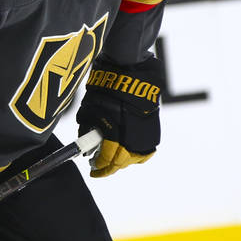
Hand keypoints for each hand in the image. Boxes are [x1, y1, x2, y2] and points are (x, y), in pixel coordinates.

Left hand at [76, 56, 162, 177]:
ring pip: (135, 158)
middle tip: (100, 167)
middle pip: (121, 162)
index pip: (107, 160)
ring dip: (123, 161)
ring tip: (113, 158)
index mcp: (115, 135)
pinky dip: (137, 153)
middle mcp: (132, 139)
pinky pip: (146, 149)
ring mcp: (145, 134)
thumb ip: (87, 129)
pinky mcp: (153, 128)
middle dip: (109, 167)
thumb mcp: (89, 109)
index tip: (93, 169)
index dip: (99, 167)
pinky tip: (129, 151)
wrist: (131, 70)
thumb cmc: (106, 87)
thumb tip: (86, 141)